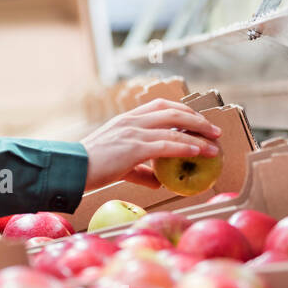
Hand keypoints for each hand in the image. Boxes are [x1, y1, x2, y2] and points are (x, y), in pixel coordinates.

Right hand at [79, 98, 221, 190]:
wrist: (73, 169)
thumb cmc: (91, 167)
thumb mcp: (119, 165)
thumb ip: (140, 171)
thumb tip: (159, 182)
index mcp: (127, 119)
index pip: (160, 105)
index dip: (183, 110)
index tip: (197, 120)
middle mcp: (132, 121)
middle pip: (173, 112)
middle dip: (197, 120)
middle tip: (214, 131)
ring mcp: (133, 132)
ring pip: (174, 128)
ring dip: (198, 135)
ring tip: (214, 145)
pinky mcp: (134, 148)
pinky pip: (166, 145)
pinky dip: (185, 147)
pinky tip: (197, 152)